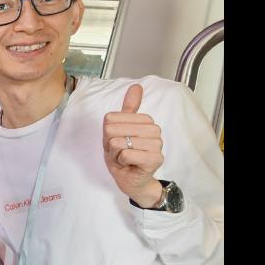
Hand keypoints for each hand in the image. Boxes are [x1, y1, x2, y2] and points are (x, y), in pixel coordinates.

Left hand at [102, 84, 164, 207]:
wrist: (130, 178)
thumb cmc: (123, 154)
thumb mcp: (118, 130)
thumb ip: (128, 108)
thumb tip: (136, 86)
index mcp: (145, 120)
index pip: (111, 119)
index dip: (107, 133)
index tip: (117, 141)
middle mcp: (155, 130)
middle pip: (113, 130)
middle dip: (111, 144)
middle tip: (120, 152)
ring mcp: (157, 144)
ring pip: (119, 143)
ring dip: (116, 154)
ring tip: (125, 159)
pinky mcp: (155, 158)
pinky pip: (126, 154)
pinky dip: (122, 162)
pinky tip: (129, 165)